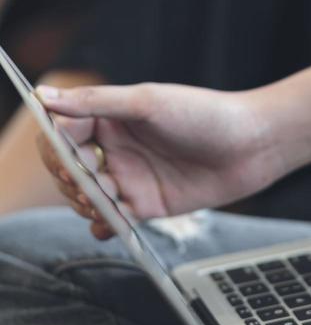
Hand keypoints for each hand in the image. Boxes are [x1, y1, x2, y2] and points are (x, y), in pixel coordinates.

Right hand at [36, 82, 284, 238]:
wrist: (252, 145)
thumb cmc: (205, 114)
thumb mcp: (147, 102)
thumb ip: (96, 103)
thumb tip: (44, 98)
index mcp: (109, 118)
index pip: (62, 133)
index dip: (57, 149)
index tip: (69, 159)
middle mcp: (114, 149)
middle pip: (69, 169)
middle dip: (72, 180)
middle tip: (89, 185)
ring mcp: (129, 178)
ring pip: (87, 197)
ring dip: (87, 203)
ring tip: (105, 203)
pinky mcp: (147, 205)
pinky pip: (114, 220)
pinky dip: (104, 226)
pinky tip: (107, 226)